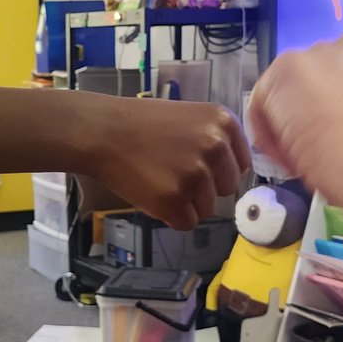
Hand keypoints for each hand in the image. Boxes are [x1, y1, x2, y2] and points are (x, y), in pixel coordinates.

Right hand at [92, 96, 249, 228]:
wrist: (102, 131)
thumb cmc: (140, 125)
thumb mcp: (189, 118)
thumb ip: (215, 140)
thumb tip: (233, 173)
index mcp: (224, 122)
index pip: (241, 164)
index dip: (218, 171)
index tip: (196, 166)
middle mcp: (216, 147)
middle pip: (228, 189)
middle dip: (204, 188)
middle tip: (172, 173)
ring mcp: (196, 175)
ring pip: (207, 209)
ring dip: (185, 203)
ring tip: (158, 181)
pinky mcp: (175, 200)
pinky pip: (186, 223)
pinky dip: (170, 216)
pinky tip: (152, 194)